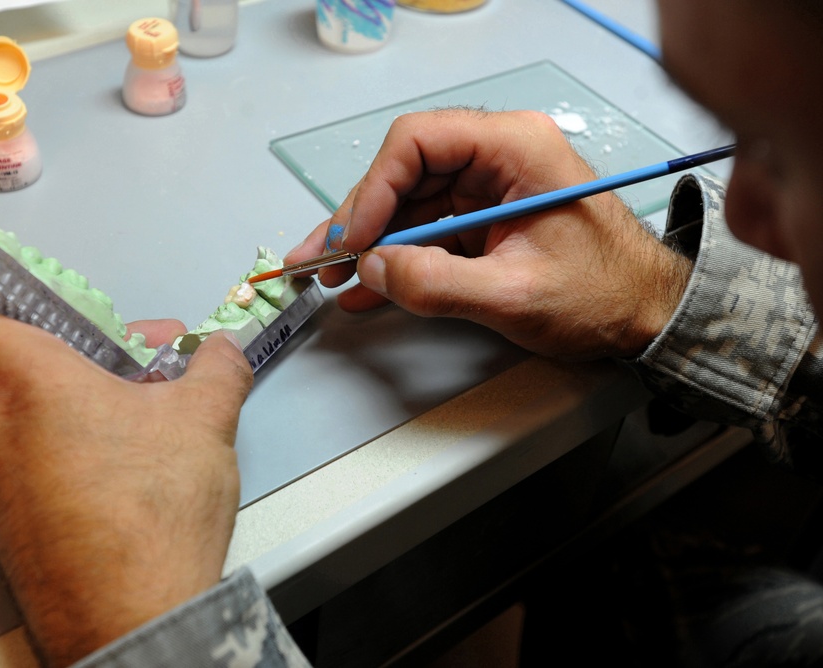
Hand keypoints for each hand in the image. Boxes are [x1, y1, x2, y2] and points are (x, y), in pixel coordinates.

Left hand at [0, 293, 252, 666]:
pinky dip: (66, 444)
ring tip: (145, 412)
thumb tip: (221, 352)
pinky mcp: (7, 520)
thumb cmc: (144, 521)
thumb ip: (214, 367)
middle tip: (139, 359)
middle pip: (10, 359)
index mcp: (18, 378)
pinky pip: (25, 458)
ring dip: (76, 397)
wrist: (130, 618)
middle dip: (79, 349)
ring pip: (21, 411)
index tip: (48, 303)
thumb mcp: (203, 418)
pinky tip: (127, 461)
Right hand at [286, 109, 691, 359]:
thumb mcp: (516, 295)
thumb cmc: (606, 294)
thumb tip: (372, 270)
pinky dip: (396, 259)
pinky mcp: (484, 220)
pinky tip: (366, 286)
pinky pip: (426, 232)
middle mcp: (498, 158)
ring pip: (408, 204)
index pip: (418, 142)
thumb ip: (437, 283)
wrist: (647, 315)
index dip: (373, 189)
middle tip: (322, 260)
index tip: (354, 238)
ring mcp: (489, 189)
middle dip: (360, 221)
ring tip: (329, 277)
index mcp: (516, 149)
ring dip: (368, 244)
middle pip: (404, 174)